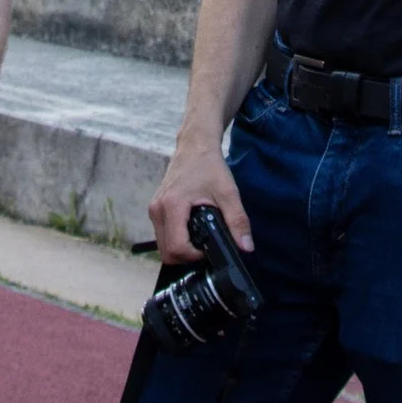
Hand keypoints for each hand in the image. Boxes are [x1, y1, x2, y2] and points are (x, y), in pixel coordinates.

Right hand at [148, 140, 251, 262]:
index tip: (208, 250)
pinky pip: (162, 234)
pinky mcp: (156, 208)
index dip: (193, 256)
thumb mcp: (228, 192)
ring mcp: (154, 209)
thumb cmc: (209, 165)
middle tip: (205, 248)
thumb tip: (247, 247)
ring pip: (162, 245)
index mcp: (172, 206)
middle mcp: (157, 209)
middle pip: (166, 251)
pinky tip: (192, 230)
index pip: (176, 247)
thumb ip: (238, 221)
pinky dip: (175, 239)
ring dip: (180, 249)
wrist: (195, 144)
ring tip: (200, 238)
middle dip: (186, 257)